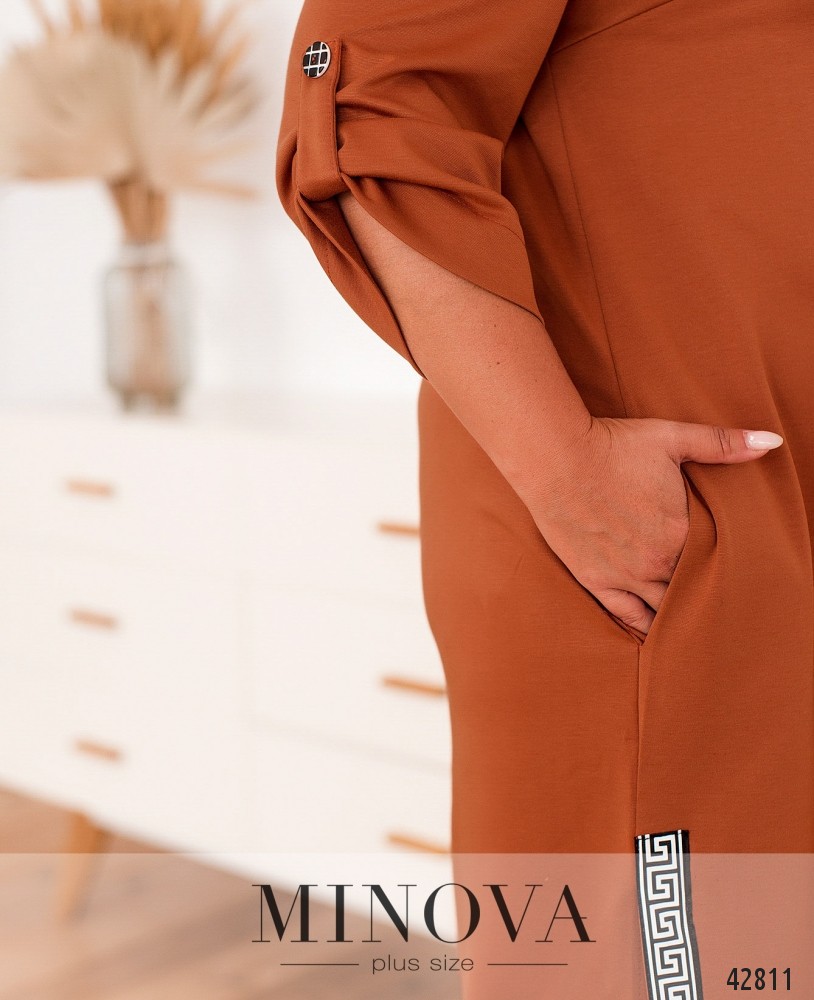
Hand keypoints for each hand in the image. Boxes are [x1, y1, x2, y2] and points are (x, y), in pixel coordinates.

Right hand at [520, 416, 783, 634]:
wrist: (555, 457)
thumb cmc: (614, 445)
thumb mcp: (672, 438)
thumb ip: (724, 444)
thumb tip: (772, 441)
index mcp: (682, 531)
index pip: (717, 562)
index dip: (729, 568)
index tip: (740, 573)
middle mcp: (656, 561)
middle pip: (693, 589)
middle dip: (706, 595)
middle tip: (724, 606)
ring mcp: (624, 575)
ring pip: (664, 609)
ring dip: (680, 616)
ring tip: (696, 626)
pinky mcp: (596, 579)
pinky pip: (627, 614)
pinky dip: (645, 627)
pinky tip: (657, 635)